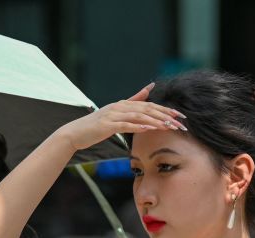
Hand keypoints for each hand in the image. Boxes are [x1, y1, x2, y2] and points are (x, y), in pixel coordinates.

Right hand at [55, 83, 185, 151]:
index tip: (180, 116)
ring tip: (169, 126)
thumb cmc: (95, 126)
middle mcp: (120, 106)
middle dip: (166, 116)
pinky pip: (125, 125)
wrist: (75, 133)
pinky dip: (138, 126)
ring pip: (139, 116)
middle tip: (180, 123)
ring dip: (156, 121)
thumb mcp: (116, 111)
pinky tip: (149, 128)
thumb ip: (134, 99)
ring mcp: (113, 115)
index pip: (149, 105)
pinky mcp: (107, 125)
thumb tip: (150, 87)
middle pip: (147, 109)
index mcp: (123, 104)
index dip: (165, 110)